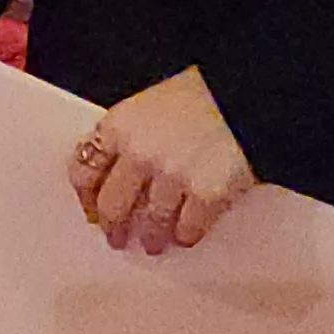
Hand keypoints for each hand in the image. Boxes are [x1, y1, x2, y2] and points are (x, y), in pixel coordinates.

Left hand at [69, 67, 256, 254]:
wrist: (248, 91)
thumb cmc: (203, 93)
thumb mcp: (150, 102)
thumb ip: (128, 137)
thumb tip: (117, 177)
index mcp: (120, 125)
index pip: (84, 171)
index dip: (87, 197)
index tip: (92, 210)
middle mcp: (140, 153)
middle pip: (113, 206)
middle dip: (114, 227)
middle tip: (118, 237)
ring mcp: (172, 176)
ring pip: (151, 224)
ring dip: (151, 238)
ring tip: (154, 242)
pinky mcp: (206, 195)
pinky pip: (188, 230)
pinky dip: (186, 235)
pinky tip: (186, 234)